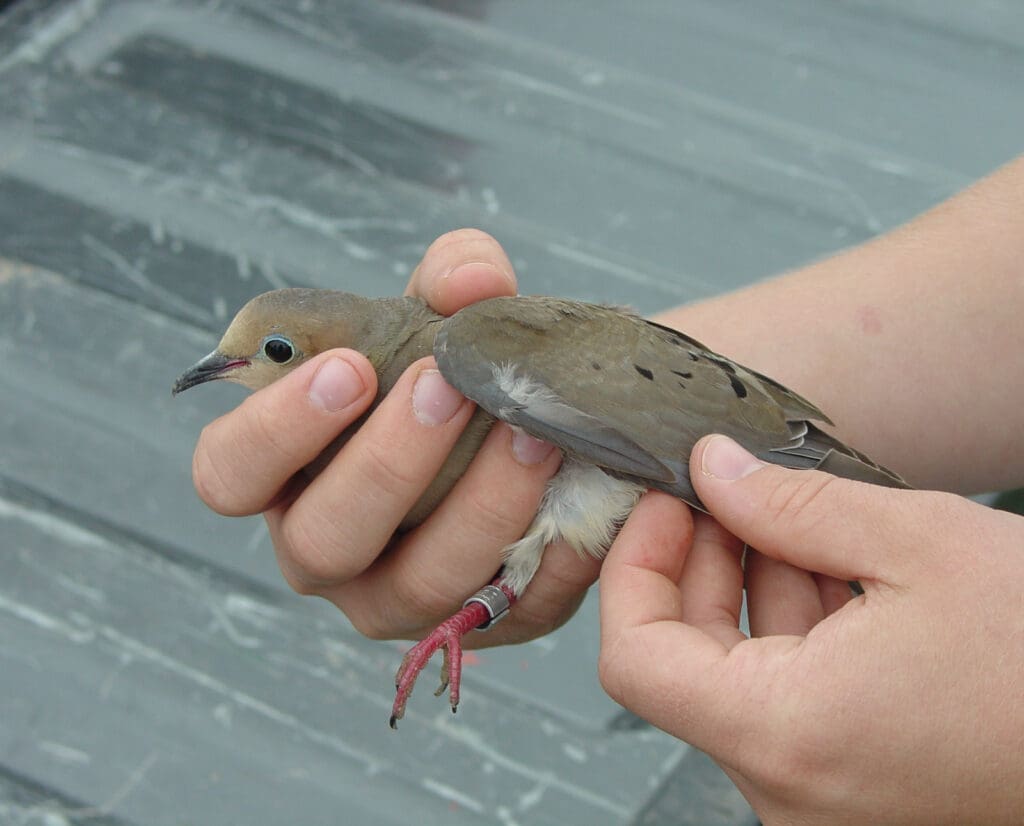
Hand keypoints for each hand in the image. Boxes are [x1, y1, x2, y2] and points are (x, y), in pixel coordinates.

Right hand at [191, 229, 598, 645]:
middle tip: (444, 388)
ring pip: (418, 585)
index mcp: (283, 475)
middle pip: (322, 542)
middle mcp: (325, 551)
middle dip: (384, 465)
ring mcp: (396, 600)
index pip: (230, 474)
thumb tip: (475, 280)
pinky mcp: (474, 622)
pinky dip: (547, 553)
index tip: (347, 368)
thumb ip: (450, 275)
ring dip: (478, 508)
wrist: (515, 432)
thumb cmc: (445, 374)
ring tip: (531, 434)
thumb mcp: (439, 313)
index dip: (275, 429)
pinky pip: (507, 608)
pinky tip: (576, 490)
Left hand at [599, 434, 1023, 824]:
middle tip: (727, 488)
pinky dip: (796, 625)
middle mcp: (791, 787)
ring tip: (788, 513)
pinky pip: (789, 694)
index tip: (664, 500)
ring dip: (752, 584)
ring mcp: (822, 793)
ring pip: (739, 672)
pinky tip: (830, 562)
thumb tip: (711, 469)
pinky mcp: (855, 782)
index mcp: (788, 736)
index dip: (635, 565)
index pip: (635, 655)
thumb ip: (793, 503)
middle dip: (700, 560)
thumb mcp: (922, 545)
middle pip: (685, 658)